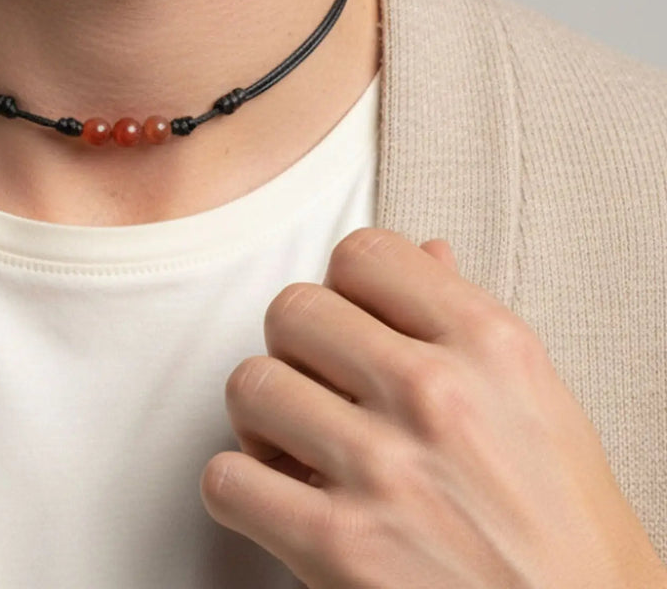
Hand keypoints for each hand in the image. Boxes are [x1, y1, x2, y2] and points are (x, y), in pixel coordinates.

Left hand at [200, 227, 665, 586]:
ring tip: (299, 447)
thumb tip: (426, 252)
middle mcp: (435, 394)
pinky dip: (241, 492)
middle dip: (295, 349)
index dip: (345, 286)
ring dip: (262, 419)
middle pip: (292, 309)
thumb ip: (469, 323)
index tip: (351, 321)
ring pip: (249, 383)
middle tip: (320, 387)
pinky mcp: (337, 546)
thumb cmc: (573, 540)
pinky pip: (226, 477)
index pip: (364, 253)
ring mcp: (383, 469)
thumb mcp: (542, 407)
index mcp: (491, 346)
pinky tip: (283, 503)